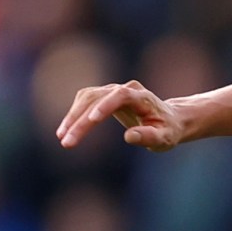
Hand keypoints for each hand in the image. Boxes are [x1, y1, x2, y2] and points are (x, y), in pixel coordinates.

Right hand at [55, 80, 189, 150]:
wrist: (169, 120)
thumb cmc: (168, 130)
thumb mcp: (165, 138)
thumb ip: (149, 137)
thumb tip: (129, 137)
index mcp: (141, 97)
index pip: (120, 95)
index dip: (105, 105)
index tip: (92, 119)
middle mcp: (125, 89)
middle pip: (97, 98)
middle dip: (80, 120)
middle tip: (67, 141)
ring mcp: (112, 90)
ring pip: (86, 98)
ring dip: (72, 117)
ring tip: (62, 138)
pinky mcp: (103, 96)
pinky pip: (84, 101)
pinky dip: (74, 114)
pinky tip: (66, 130)